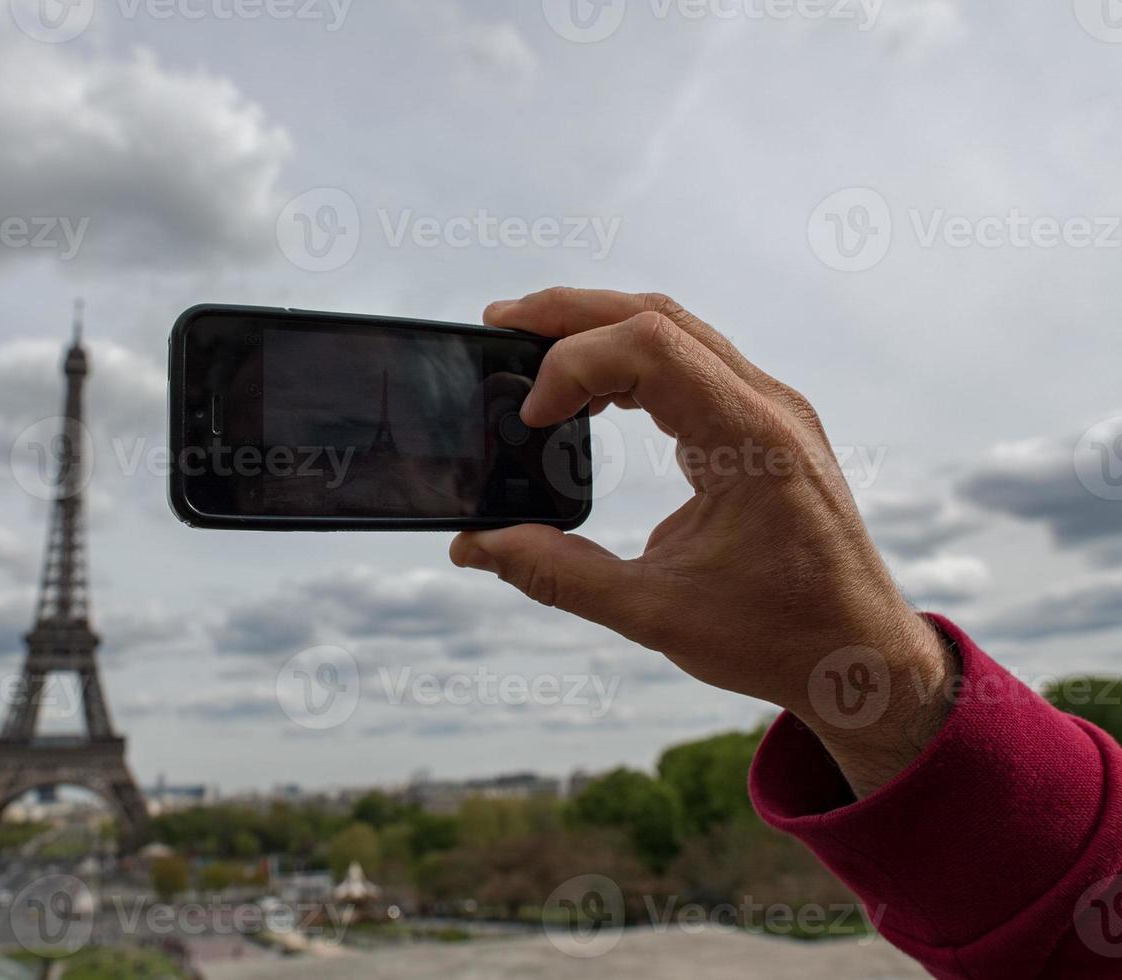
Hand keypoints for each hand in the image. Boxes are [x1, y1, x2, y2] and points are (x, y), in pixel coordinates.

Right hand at [449, 288, 954, 796]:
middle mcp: (767, 406)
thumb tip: (475, 546)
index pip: (650, 348)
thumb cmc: (778, 637)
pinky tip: (591, 393)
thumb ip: (558, 574)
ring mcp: (771, 408)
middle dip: (569, 314)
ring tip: (530, 352)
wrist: (861, 653)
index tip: (531, 419)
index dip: (573, 365)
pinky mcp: (764, 424)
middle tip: (497, 325)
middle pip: (657, 315)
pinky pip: (692, 361)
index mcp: (751, 440)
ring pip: (675, 328)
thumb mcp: (656, 612)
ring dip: (599, 329)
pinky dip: (631, 360)